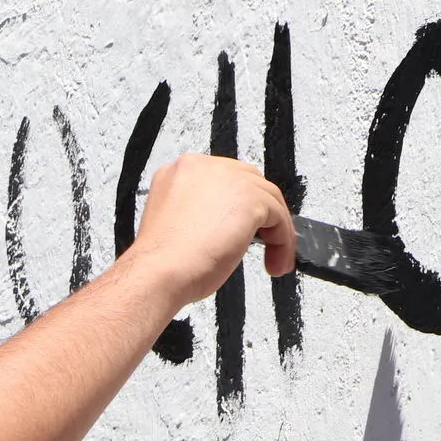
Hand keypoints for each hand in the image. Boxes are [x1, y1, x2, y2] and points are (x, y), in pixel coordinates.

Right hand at [121, 153, 293, 307]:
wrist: (158, 273)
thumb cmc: (161, 261)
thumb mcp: (177, 223)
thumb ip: (201, 212)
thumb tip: (227, 224)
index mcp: (180, 171)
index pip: (224, 180)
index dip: (238, 207)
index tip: (243, 231)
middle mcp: (203, 167)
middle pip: (250, 182)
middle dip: (260, 214)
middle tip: (264, 244)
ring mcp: (227, 179)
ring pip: (268, 198)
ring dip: (276, 232)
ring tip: (273, 260)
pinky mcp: (249, 198)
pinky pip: (279, 216)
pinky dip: (282, 241)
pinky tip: (275, 261)